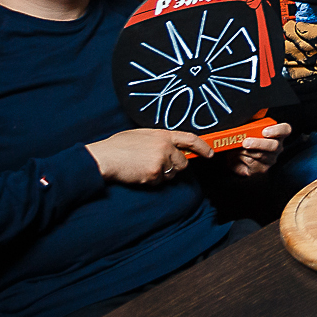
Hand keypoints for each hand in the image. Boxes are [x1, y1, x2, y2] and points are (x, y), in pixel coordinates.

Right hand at [85, 129, 213, 186]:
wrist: (105, 157)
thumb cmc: (119, 146)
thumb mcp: (142, 135)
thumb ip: (159, 139)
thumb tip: (172, 146)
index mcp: (163, 134)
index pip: (190, 139)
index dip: (203, 146)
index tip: (210, 153)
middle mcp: (165, 147)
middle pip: (183, 162)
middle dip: (175, 166)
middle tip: (159, 164)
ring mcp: (160, 161)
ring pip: (172, 174)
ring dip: (162, 174)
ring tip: (144, 166)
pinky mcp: (154, 174)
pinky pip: (159, 182)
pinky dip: (151, 181)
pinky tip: (139, 174)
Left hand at [231, 121, 290, 177]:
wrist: (237, 157)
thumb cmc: (244, 139)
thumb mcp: (248, 126)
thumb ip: (252, 119)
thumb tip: (255, 111)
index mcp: (276, 133)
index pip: (285, 130)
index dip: (277, 130)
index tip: (265, 132)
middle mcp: (276, 146)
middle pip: (273, 145)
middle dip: (258, 143)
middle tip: (246, 142)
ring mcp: (270, 159)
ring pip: (260, 155)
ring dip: (245, 151)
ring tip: (238, 148)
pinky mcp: (262, 169)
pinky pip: (253, 164)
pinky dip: (242, 159)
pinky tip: (239, 156)